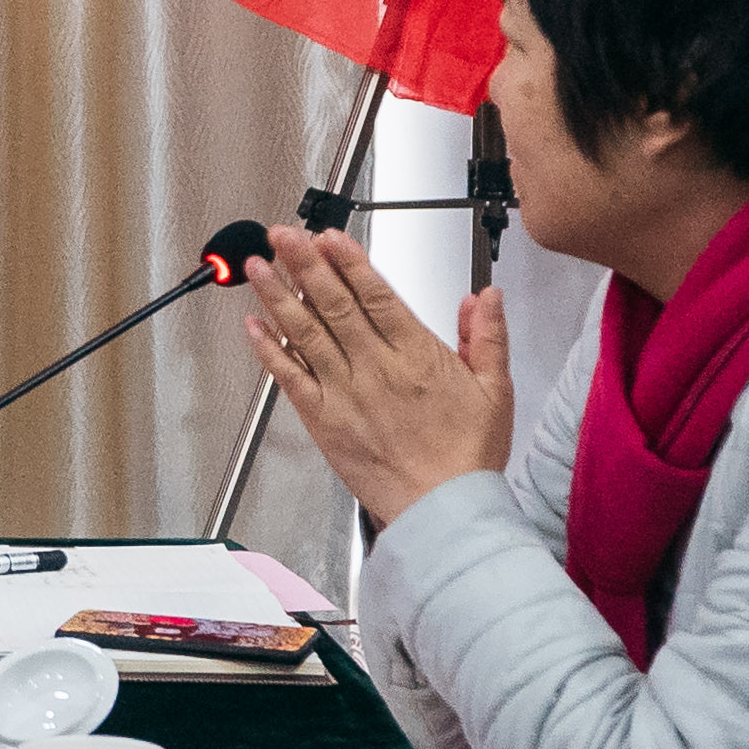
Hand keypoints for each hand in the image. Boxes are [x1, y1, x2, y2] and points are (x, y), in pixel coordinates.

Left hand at [242, 223, 509, 520]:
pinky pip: (290, 377)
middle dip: (305, 265)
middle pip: (333, 306)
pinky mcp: (324, 420)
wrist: (445, 512)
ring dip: (278, 296)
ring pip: (305, 334)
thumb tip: (485, 297)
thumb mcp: (496, 391)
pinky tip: (253, 324)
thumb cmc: (467, 458)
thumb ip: (488, 338)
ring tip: (258, 266)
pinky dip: (269, 349)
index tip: (329, 237)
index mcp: (417, 357)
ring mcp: (345, 393)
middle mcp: (375, 369)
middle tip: (283, 235)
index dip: (349, 263)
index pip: (377, 296)